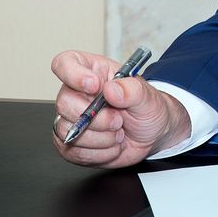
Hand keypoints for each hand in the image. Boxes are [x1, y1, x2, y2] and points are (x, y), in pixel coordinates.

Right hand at [50, 50, 190, 167]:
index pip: (65, 63)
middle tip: (118, 121)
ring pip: (68, 131)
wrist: (153, 135)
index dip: (73, 74)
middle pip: (64, 103)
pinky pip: (74, 152)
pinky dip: (99, 153)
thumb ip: (133, 90)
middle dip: (97, 118)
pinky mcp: (72, 143)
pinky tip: (112, 145)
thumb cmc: (147, 109)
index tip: (94, 86)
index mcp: (92, 71)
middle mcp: (77, 94)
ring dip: (101, 138)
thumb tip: (111, 89)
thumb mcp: (148, 96)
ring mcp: (72, 119)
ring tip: (118, 133)